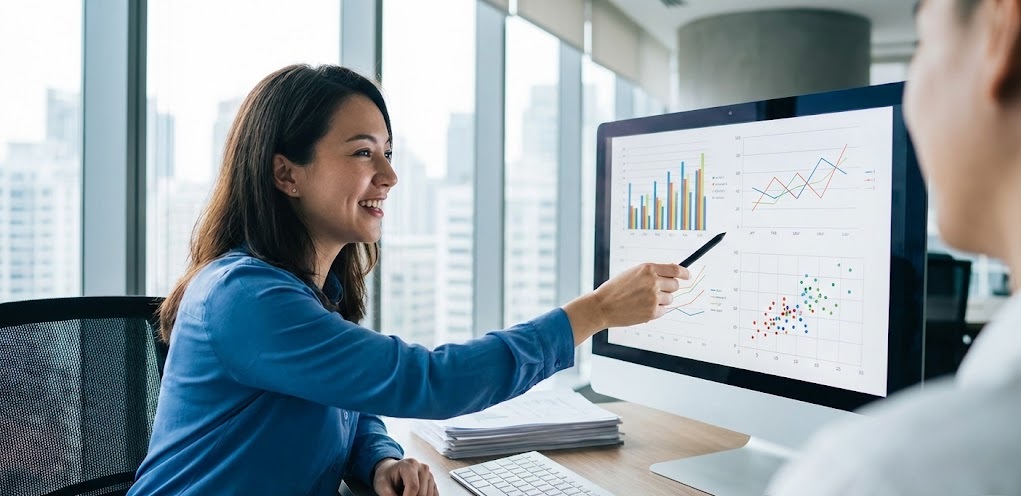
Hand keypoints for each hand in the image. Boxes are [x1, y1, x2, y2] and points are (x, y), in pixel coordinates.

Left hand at [371, 458, 437, 495]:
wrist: (391, 471)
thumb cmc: (386, 476)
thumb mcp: (382, 485)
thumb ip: (389, 495)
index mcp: (410, 465)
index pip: (413, 487)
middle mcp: (423, 468)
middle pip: (421, 493)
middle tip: (399, 495)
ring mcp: (430, 475)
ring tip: (405, 493)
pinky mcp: (433, 483)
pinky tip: (413, 494)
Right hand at [563, 262, 687, 344]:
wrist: (602, 306)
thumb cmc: (615, 289)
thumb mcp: (633, 273)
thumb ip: (651, 272)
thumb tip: (672, 275)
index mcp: (648, 268)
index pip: (675, 269)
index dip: (684, 273)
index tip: (687, 276)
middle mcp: (653, 281)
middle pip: (675, 285)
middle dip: (669, 288)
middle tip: (657, 291)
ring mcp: (654, 297)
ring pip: (669, 299)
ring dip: (661, 300)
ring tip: (643, 300)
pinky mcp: (652, 312)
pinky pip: (663, 310)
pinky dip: (656, 310)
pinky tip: (642, 308)